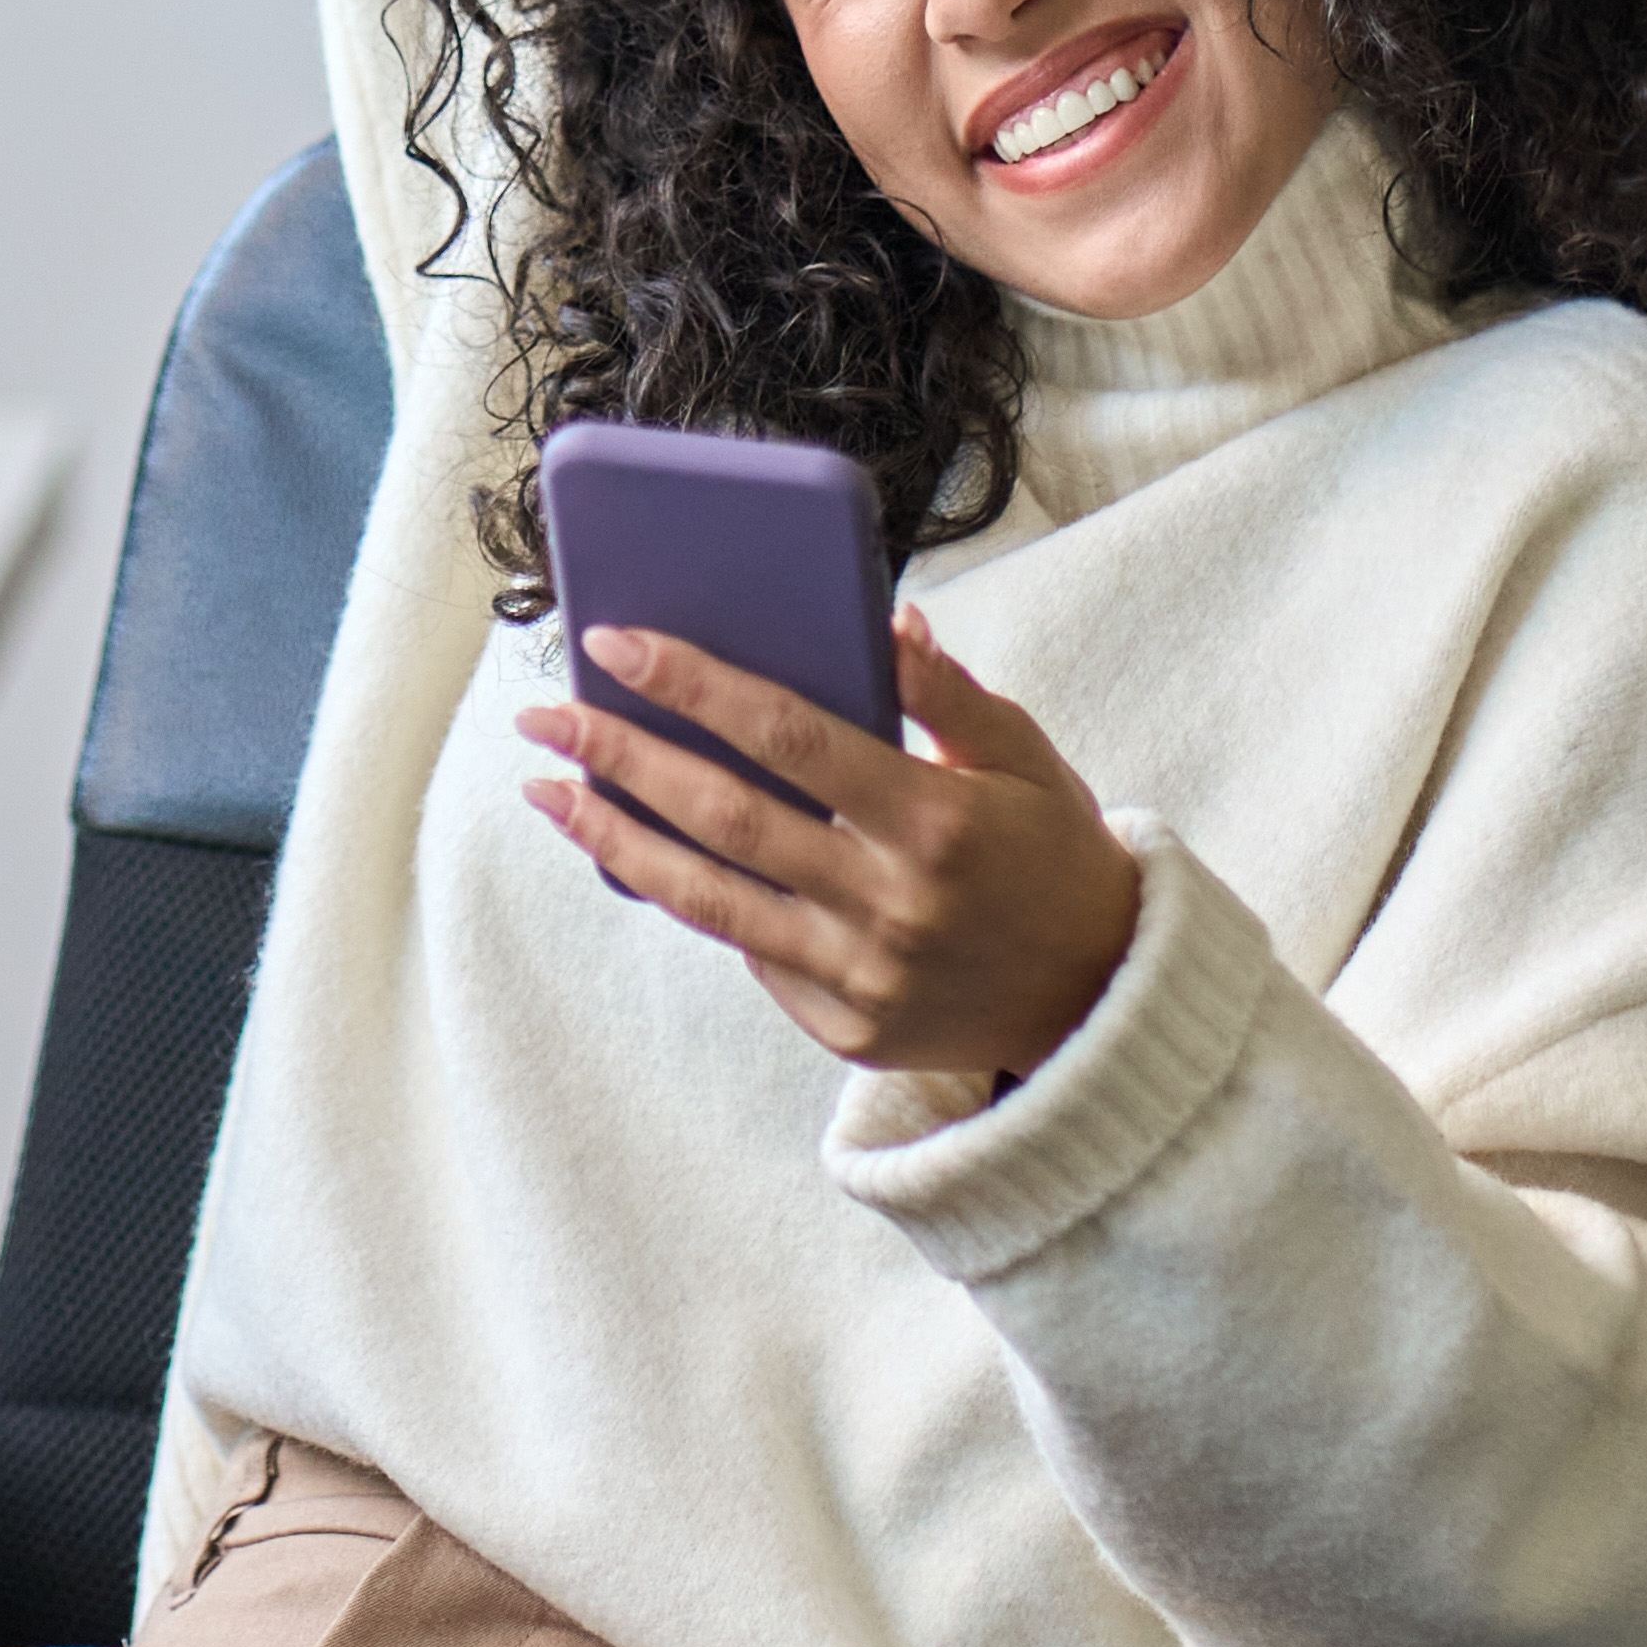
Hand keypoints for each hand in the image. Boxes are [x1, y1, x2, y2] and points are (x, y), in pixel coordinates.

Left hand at [514, 608, 1143, 1081]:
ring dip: (614, 838)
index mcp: (934, 822)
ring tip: (547, 791)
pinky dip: (697, 899)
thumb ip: (946, 692)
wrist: (1102, 1001)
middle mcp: (889, 904)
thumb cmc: (1053, 856)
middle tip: (544, 717)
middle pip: (724, 817)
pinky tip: (645, 853)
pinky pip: (751, 954)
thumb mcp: (1024, 758)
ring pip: (708, 898)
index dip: (694, 686)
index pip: (788, 737)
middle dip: (620, 757)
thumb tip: (885, 618)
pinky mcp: (845, 1028)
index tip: (614, 643)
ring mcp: (862, 977)